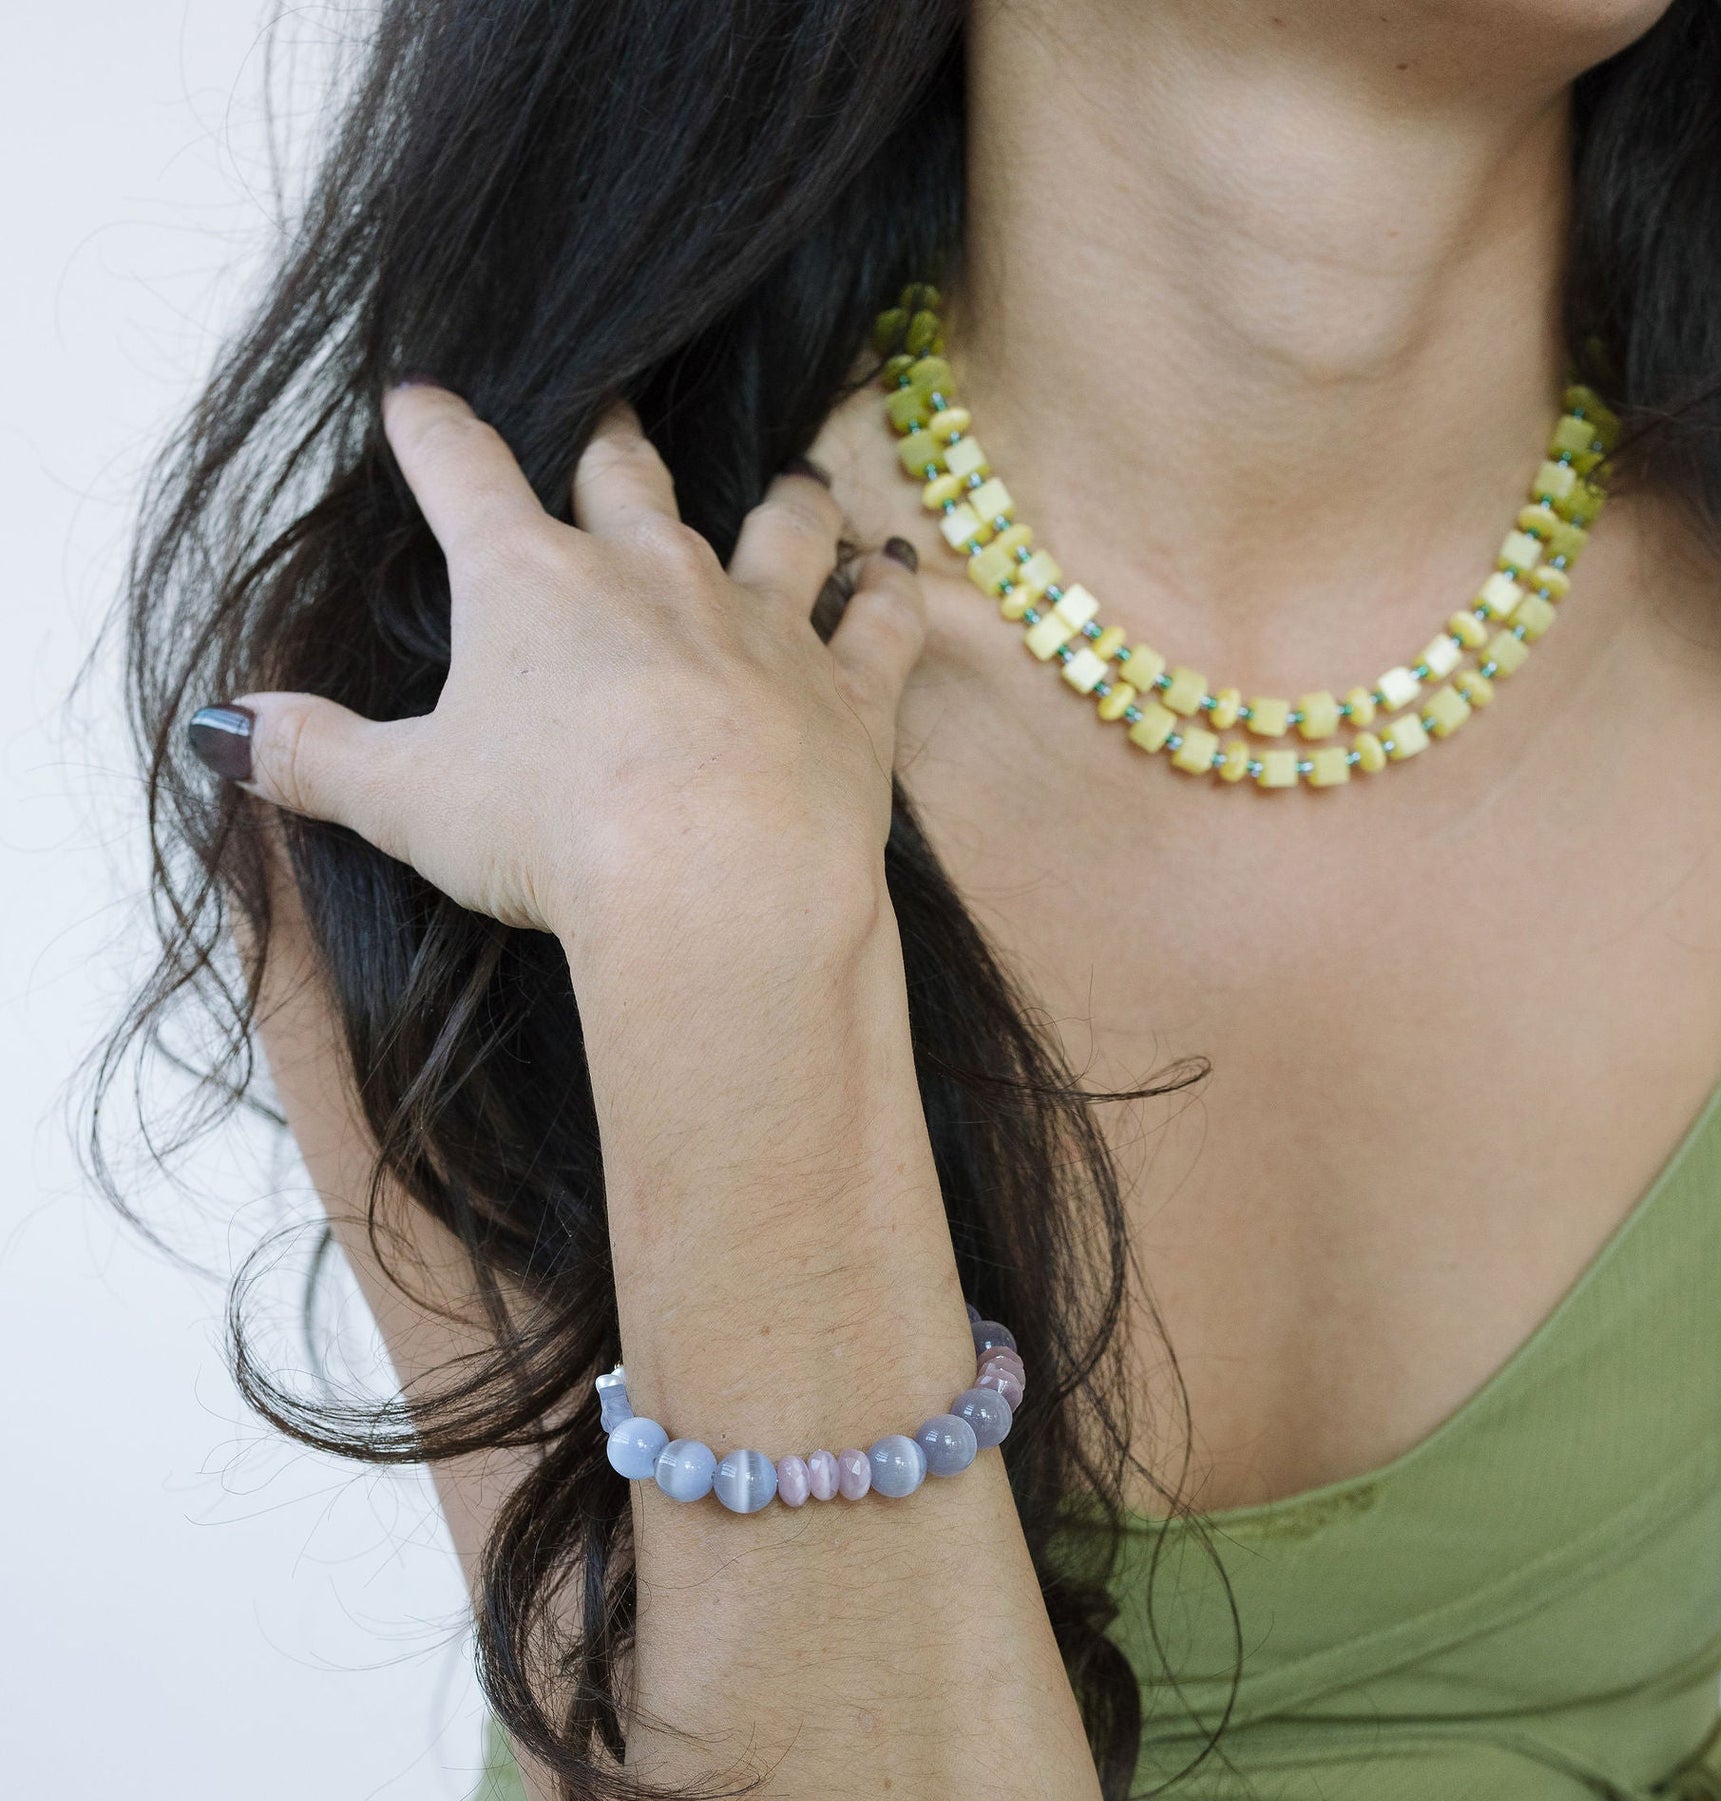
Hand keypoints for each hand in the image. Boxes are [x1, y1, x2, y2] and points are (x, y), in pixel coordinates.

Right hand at [187, 383, 924, 949]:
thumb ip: (315, 758)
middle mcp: (650, 575)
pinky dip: (892, 591)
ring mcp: (759, 625)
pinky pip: (882, 621)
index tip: (417, 398)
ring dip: (786, 501)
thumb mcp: (405, 801)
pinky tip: (898, 568)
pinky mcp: (848, 692)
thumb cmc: (552, 835)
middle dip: (611, 444)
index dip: (435, 432)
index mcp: (531, 584)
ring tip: (795, 481)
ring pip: (778, 529)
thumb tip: (222, 733)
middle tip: (611, 421)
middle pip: (628, 478)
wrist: (712, 880)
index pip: (465, 476)